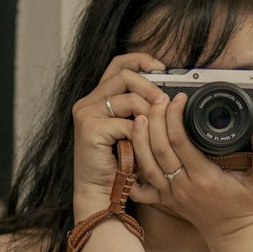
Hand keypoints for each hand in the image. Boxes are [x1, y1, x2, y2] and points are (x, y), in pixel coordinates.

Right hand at [71, 52, 164, 216]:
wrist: (100, 192)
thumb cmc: (118, 165)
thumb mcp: (132, 131)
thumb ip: (140, 109)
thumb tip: (166, 95)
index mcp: (97, 98)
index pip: (118, 64)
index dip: (141, 60)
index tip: (162, 68)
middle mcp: (87, 102)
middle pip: (125, 75)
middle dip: (150, 87)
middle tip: (165, 102)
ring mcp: (86, 114)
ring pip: (129, 98)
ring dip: (150, 114)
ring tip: (156, 130)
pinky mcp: (90, 129)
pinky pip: (127, 123)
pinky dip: (139, 135)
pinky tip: (140, 147)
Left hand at [128, 91, 252, 238]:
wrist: (230, 231)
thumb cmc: (245, 204)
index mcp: (205, 177)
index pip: (180, 141)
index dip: (175, 116)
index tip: (180, 98)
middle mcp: (183, 186)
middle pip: (159, 147)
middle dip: (155, 118)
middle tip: (158, 99)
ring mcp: (170, 194)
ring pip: (145, 163)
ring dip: (140, 137)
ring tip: (141, 115)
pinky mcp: (162, 199)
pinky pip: (138, 187)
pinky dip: (129, 170)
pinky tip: (128, 151)